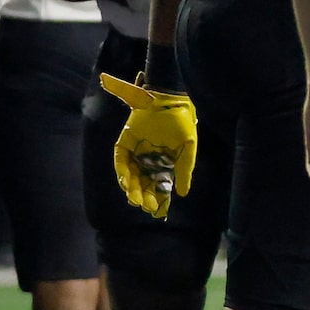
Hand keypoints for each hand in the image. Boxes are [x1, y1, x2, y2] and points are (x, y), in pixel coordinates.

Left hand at [102, 72, 197, 218]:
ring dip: (132, 188)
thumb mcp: (188, 149)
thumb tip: (183, 193)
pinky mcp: (124, 144)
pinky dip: (123, 173)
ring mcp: (135, 152)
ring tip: (135, 199)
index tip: (158, 208)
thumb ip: (184, 170)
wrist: (168, 101)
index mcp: (164, 161)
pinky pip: (121, 162)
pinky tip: (127, 183)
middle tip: (145, 206)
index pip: (159, 184)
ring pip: (131, 176)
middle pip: (144, 183)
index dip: (159, 196)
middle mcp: (148, 159)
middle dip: (144, 196)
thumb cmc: (181, 123)